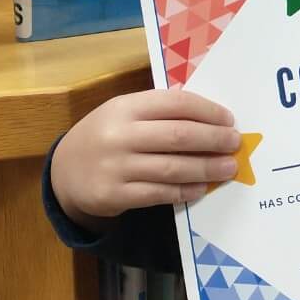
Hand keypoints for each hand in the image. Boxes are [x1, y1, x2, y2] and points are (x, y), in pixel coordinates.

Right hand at [50, 88, 242, 231]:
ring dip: (206, 168)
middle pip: (178, 135)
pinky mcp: (115, 195)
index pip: (175, 103)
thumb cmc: (106, 136)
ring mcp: (116, 166)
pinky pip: (159, 193)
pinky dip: (184, 191)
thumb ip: (159, 113)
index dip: (207, 111)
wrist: (65, 172)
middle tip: (234, 143)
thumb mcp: (124, 114)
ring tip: (228, 167)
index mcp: (125, 107)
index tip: (228, 119)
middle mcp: (119, 135)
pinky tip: (201, 188)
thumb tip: (212, 120)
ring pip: (172, 168)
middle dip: (213, 140)